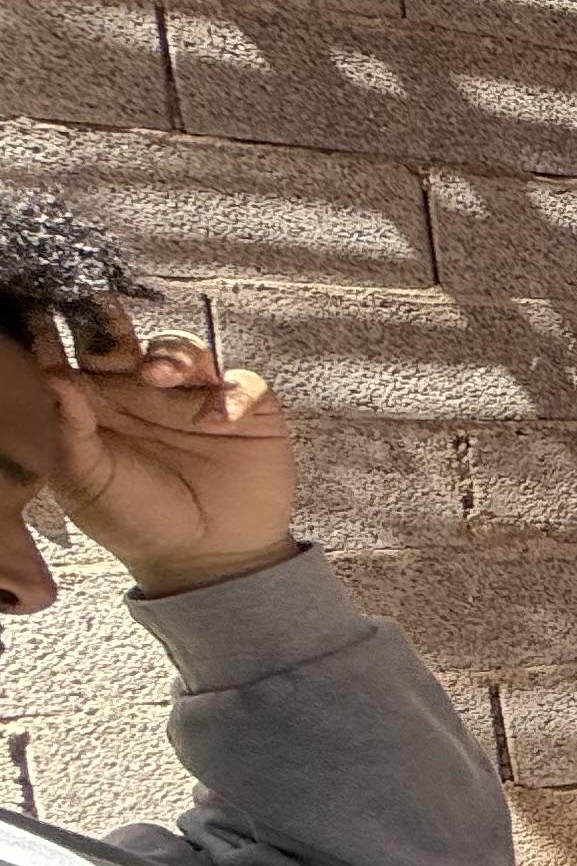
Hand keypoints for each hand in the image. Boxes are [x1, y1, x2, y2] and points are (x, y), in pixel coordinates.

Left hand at [41, 314, 299, 596]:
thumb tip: (54, 380)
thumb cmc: (137, 522)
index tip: (41, 310)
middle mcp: (143, 392)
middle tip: (99, 307)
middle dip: (112, 318)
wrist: (208, 559)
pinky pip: (244, 383)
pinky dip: (233, 394)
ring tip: (161, 373)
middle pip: (127, 338)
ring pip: (184, 349)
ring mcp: (196, 397)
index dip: (57, 330)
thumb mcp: (89, 486)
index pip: (71, 355)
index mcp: (96, 404)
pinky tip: (218, 421)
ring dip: (173, 352)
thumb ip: (70, 435)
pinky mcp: (246, 410)